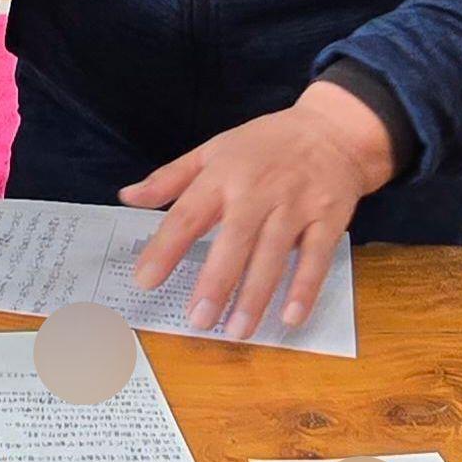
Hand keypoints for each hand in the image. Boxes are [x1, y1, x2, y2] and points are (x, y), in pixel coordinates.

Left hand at [118, 81, 395, 338]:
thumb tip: (128, 196)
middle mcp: (258, 192)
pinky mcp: (328, 219)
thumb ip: (170, 178)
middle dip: (216, 282)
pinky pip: (316, 258)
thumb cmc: (266, 144)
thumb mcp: (214, 150)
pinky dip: (304, 289)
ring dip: (255, 296)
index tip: (145, 280)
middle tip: (198, 320)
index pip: (188, 215)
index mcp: (223, 175)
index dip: (165, 248)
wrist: (333, 130)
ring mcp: (296, 206)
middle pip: (234, 241)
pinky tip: (290, 318)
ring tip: (236, 331)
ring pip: (273, 256)